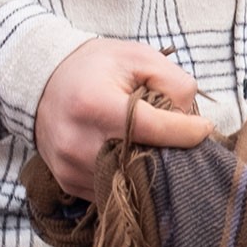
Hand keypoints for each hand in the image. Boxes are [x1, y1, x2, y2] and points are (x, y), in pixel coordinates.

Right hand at [32, 38, 211, 200]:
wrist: (42, 81)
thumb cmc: (95, 67)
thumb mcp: (137, 56)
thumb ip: (173, 82)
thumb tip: (192, 119)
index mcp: (94, 104)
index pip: (151, 128)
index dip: (185, 131)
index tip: (204, 128)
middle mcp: (77, 140)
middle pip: (142, 161)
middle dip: (170, 153)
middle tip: (183, 140)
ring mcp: (70, 166)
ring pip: (129, 181)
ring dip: (150, 169)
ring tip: (156, 146)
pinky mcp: (69, 182)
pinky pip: (110, 190)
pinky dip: (128, 178)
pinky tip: (132, 157)